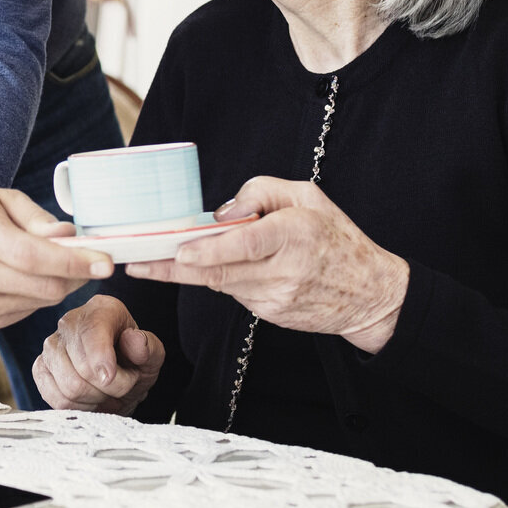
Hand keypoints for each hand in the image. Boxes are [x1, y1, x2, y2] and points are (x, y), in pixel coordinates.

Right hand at [0, 188, 111, 328]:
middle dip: (78, 276)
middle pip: (46, 288)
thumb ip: (38, 219)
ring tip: (59, 263)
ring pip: (41, 303)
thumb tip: (70, 236)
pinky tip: (33, 278)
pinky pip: (28, 312)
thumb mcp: (1, 200)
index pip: (37, 258)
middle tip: (92, 260)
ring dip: (61, 286)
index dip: (77, 262)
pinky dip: (40, 296)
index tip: (106, 262)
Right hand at [32, 294, 164, 415]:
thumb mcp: (152, 356)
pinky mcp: (40, 369)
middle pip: (82, 367)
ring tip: (107, 391)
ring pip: (70, 386)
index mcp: (100, 310)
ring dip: (96, 398)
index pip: (92, 330)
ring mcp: (51, 346)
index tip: (110, 377)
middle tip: (124, 384)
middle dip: (110, 387)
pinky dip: (78, 407)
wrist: (117, 379)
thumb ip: (148, 347)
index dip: (100, 357)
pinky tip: (90, 398)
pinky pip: (56, 399)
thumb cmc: (133, 363)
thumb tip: (134, 339)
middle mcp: (69, 322)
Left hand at [127, 177, 408, 352]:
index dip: (210, 251)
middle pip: (221, 272)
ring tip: (150, 263)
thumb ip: (262, 191)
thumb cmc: (336, 237)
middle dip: (174, 269)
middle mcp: (285, 270)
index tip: (180, 252)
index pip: (247, 244)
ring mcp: (277, 298)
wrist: (370, 293)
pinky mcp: (271, 315)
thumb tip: (222, 212)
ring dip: (188, 275)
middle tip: (138, 264)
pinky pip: (235, 293)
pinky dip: (220, 279)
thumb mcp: (308, 196)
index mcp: (296, 235)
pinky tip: (209, 268)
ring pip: (222, 284)